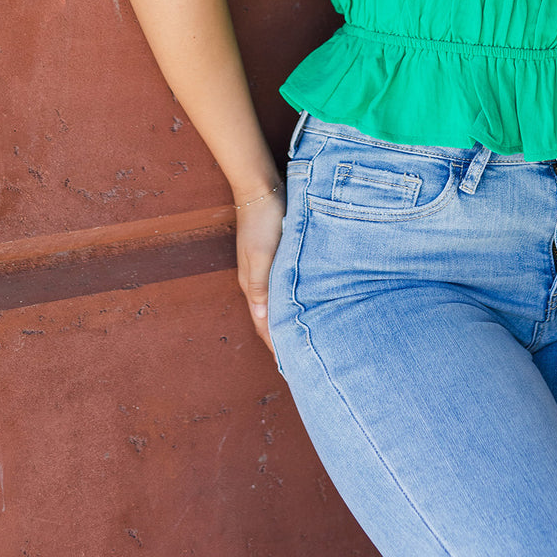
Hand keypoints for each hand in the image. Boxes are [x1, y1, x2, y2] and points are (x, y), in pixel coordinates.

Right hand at [235, 186, 286, 355]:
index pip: (264, 325)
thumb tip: (263, 321)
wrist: (260, 188)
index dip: (275, 346)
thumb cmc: (262, 221)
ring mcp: (264, 270)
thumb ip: (262, 288)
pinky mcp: (274, 258)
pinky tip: (302, 303)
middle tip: (301, 361)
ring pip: (276, 304)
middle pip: (269, 319)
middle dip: (281, 339)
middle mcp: (257, 282)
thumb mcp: (262, 256)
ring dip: (286, 321)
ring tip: (303, 338)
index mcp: (252, 286)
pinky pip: (282, 288)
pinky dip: (290, 301)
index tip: (289, 368)